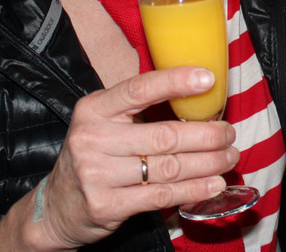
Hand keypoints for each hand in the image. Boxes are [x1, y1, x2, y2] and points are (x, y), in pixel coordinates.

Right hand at [18, 67, 236, 248]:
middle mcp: (92, 138)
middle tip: (229, 134)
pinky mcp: (106, 205)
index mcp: (94, 109)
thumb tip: (196, 94)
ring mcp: (97, 174)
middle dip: (206, 135)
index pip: (140, 88)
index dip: (176, 82)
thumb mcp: (103, 123)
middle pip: (164, 135)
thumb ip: (138, 110)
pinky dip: (193, 190)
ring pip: (168, 167)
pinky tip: (213, 184)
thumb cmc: (93, 155)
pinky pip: (161, 195)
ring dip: (207, 163)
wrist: (56, 207)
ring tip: (228, 158)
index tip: (209, 78)